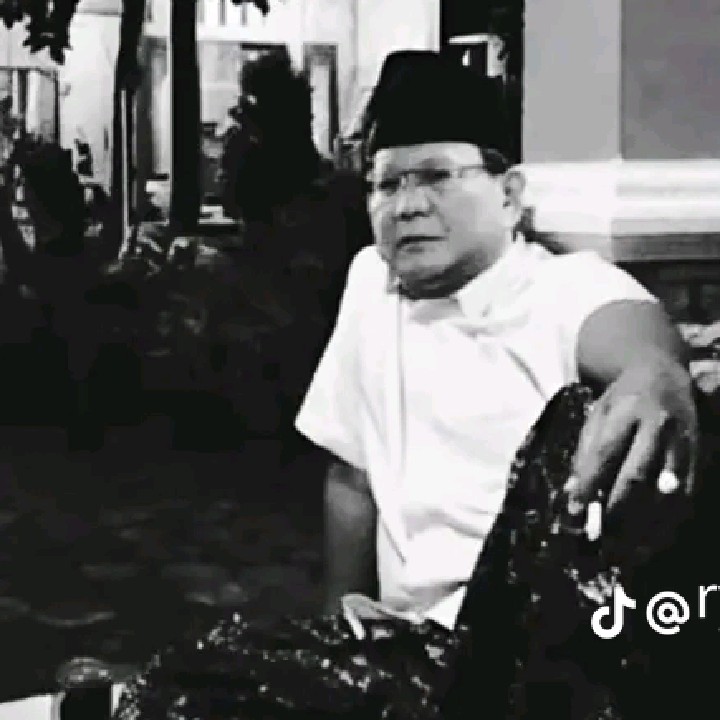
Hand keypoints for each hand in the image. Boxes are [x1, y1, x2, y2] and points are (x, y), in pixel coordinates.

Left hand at [565, 349, 697, 557]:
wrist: (664, 373)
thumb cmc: (622, 399)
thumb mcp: (597, 414)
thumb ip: (585, 453)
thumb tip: (571, 494)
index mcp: (626, 411)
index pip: (604, 453)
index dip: (589, 485)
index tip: (573, 511)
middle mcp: (659, 427)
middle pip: (637, 475)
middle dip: (616, 511)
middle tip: (598, 540)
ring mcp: (684, 443)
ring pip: (667, 493)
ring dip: (645, 527)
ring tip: (624, 553)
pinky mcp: (700, 458)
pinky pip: (687, 498)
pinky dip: (669, 525)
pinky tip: (651, 544)